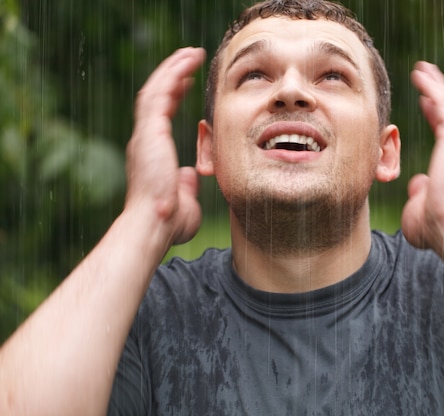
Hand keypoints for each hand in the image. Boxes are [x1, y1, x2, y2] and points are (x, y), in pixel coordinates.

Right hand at [125, 47, 205, 244]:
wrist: (152, 227)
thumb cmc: (167, 223)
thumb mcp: (183, 200)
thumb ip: (186, 185)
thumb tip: (191, 173)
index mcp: (151, 154)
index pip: (160, 115)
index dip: (172, 96)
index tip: (186, 83)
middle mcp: (144, 141)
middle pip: (154, 97)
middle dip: (171, 75)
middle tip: (187, 58)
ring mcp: (144, 136)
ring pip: (154, 91)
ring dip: (172, 69)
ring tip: (189, 53)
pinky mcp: (149, 133)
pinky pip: (159, 95)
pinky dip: (171, 76)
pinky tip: (186, 64)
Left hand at [401, 62, 443, 252]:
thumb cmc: (433, 226)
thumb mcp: (419, 207)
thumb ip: (419, 193)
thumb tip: (418, 182)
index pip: (442, 132)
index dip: (434, 114)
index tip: (425, 101)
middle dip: (436, 93)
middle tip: (427, 76)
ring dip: (434, 85)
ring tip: (423, 68)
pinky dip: (434, 88)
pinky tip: (422, 75)